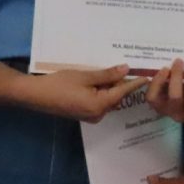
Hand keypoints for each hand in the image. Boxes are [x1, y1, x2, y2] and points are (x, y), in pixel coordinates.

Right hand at [13, 64, 147, 122]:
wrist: (36, 95)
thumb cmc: (60, 84)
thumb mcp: (85, 76)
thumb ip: (107, 74)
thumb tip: (126, 69)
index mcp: (100, 106)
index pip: (123, 92)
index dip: (135, 83)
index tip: (148, 75)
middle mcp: (98, 114)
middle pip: (116, 96)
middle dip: (122, 83)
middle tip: (131, 67)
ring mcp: (90, 116)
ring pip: (108, 99)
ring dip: (111, 86)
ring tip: (116, 70)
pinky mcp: (83, 113)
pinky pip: (99, 101)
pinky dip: (102, 91)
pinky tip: (101, 79)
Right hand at [145, 59, 183, 122]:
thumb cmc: (181, 88)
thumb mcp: (170, 83)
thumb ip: (166, 76)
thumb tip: (165, 65)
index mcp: (162, 105)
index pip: (152, 98)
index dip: (157, 83)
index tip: (165, 68)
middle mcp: (175, 112)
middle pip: (175, 97)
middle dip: (177, 77)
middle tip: (180, 61)